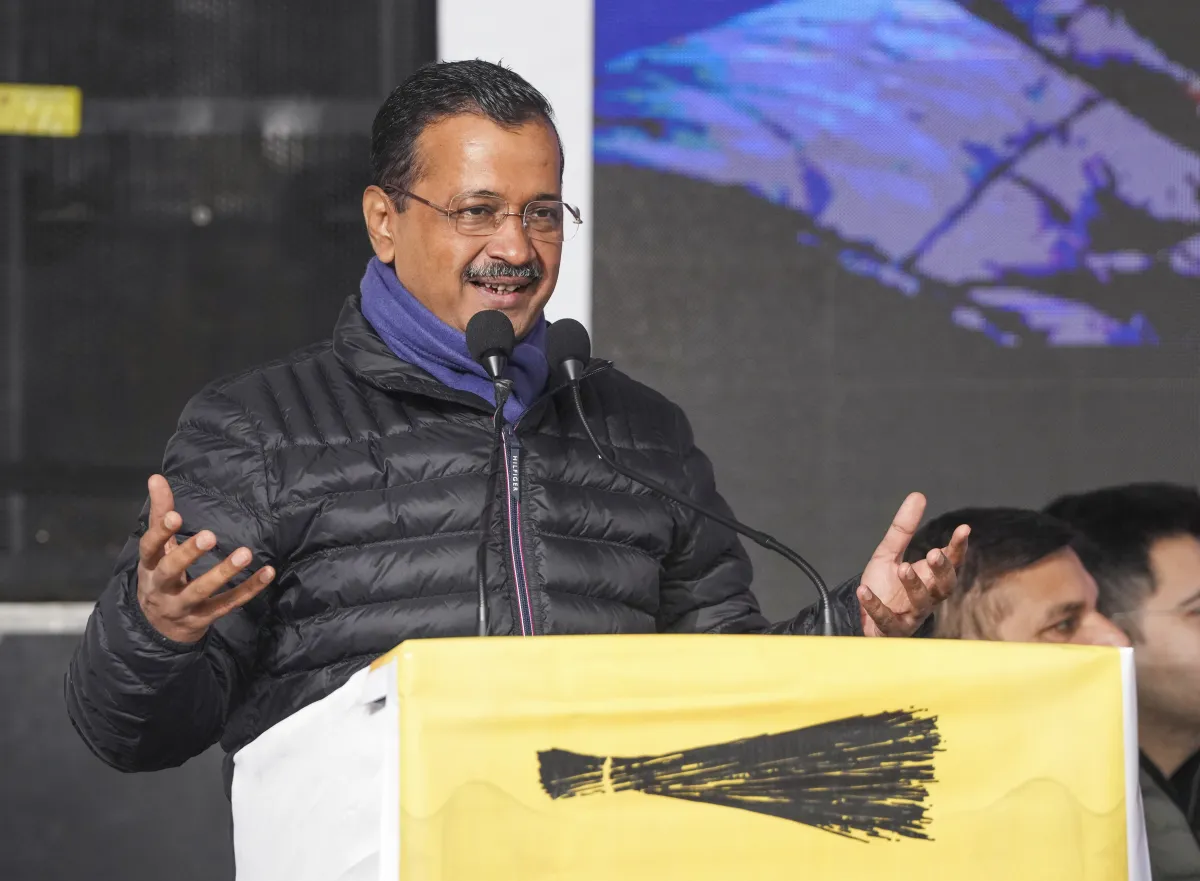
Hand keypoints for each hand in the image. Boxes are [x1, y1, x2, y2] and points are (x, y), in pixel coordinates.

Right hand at [136, 474, 274, 642]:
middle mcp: (161, 588)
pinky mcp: (204, 619)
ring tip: (245, 553)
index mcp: (149, 566)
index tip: (175, 515)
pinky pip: (228, 604)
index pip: (149, 549)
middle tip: (210, 536)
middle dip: (189, 554)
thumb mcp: (156, 549)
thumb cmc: (160, 576)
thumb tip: (156, 477)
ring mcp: (182, 606)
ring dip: (223, 572)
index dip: (160, 533)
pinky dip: (248, 590)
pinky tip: (267, 573)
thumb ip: (159, 513)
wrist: (158, 629)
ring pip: (201, 591)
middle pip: (170, 571)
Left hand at [857, 493, 968, 637]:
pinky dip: (875, 605)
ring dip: (914, 585)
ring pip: (921, 603)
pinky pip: (885, 618)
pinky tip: (864, 591)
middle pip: (944, 586)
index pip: (951, 562)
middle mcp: (926, 597)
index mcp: (930, 578)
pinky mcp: (890, 628)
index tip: (964, 529)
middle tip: (935, 553)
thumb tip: (918, 495)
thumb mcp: (889, 552)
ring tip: (903, 568)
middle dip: (942, 570)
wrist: (862, 616)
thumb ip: (903, 528)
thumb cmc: (884, 586)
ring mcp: (910, 614)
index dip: (958, 547)